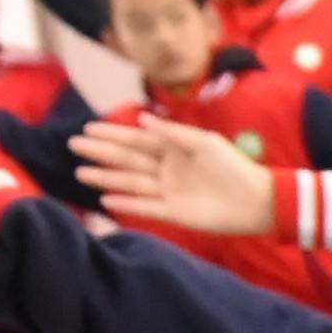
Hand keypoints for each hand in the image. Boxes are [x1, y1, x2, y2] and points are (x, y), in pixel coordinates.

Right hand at [83, 112, 279, 238]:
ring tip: (80, 172)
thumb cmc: (234, 166)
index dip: (113, 134)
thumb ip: (172, 132)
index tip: (88, 128)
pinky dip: (126, 203)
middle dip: (101, 152)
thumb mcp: (203, 142)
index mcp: (174, 148)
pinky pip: (145, 207)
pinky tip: (105, 198)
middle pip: (128, 159)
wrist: (257, 200)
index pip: (137, 139)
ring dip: (106, 177)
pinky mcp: (173, 212)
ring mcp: (168, 191)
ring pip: (131, 182)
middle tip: (74, 145)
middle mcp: (167, 169)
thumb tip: (141, 119)